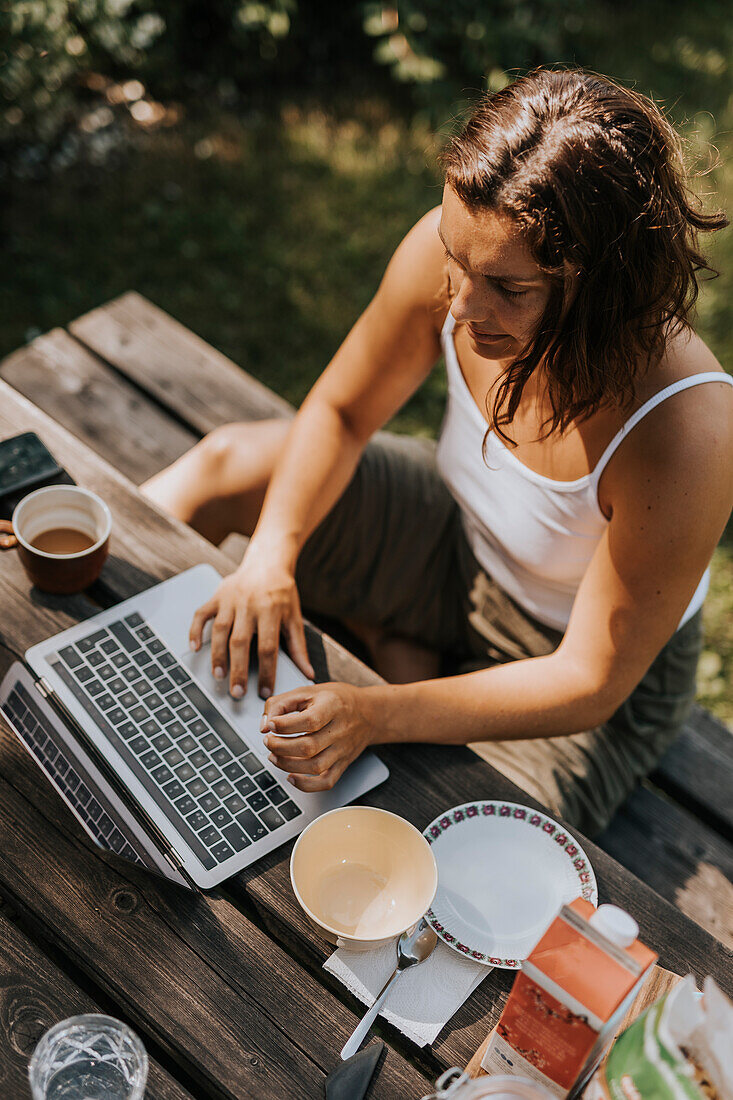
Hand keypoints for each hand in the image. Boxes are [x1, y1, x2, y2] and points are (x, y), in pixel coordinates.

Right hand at [189, 541, 313, 698]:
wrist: (268, 562)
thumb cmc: (282, 593)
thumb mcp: (294, 617)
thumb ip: (298, 647)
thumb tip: (309, 674)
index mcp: (271, 611)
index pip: (267, 647)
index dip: (267, 671)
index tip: (265, 692)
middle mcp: (249, 605)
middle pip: (241, 641)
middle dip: (238, 669)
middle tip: (236, 692)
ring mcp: (230, 600)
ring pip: (220, 630)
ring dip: (217, 654)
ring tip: (218, 676)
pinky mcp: (217, 596)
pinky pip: (202, 614)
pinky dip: (196, 631)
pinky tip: (195, 648)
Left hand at [261, 683, 373, 790]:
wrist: (368, 713)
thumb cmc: (335, 700)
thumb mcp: (307, 691)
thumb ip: (281, 703)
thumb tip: (264, 725)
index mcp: (332, 706)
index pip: (309, 721)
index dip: (284, 725)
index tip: (270, 724)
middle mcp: (340, 730)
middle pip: (309, 747)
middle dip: (280, 747)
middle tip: (268, 741)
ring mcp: (342, 750)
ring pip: (315, 767)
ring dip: (287, 765)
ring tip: (274, 756)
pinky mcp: (342, 764)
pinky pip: (326, 782)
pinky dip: (306, 785)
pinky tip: (291, 777)